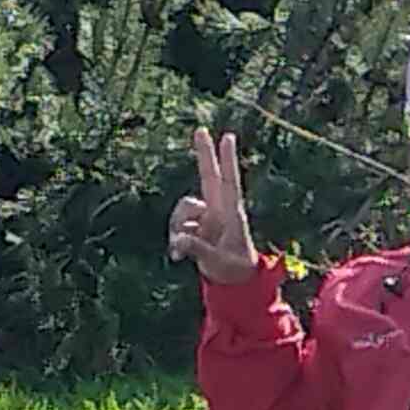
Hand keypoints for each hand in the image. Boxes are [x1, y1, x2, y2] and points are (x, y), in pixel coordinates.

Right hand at [167, 126, 259, 283]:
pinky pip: (177, 226)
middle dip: (204, 154)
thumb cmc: (234, 268)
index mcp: (232, 213)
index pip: (230, 182)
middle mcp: (218, 210)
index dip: (227, 160)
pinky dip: (175, 241)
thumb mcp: (218, 262)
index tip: (227, 136)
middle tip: (200, 129)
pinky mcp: (195, 226)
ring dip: (177, 226)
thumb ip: (198, 249)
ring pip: (182, 209)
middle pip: (208, 176)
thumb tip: (178, 241)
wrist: (233, 280)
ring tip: (182, 251)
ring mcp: (206, 216)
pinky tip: (179, 256)